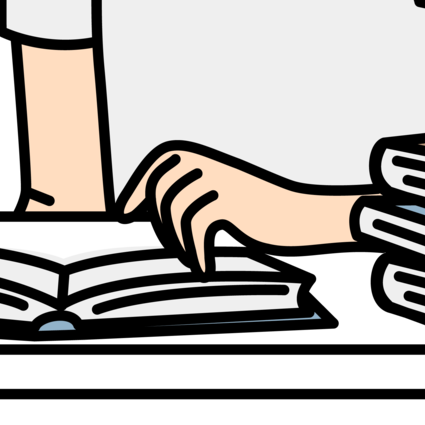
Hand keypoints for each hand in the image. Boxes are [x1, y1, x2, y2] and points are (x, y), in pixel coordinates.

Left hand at [123, 144, 359, 272]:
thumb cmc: (255, 215)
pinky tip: (207, 269)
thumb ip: (179, 203)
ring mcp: (215, 177)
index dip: (131, 196)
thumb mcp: (213, 203)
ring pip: (173, 212)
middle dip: (155, 225)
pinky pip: (196, 228)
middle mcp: (202, 160)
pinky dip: (198, 253)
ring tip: (194, 262)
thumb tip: (137, 222)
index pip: (150, 172)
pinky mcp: (230, 197)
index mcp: (195, 155)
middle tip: (168, 252)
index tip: (121, 220)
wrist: (302, 219)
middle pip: (156, 192)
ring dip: (180, 244)